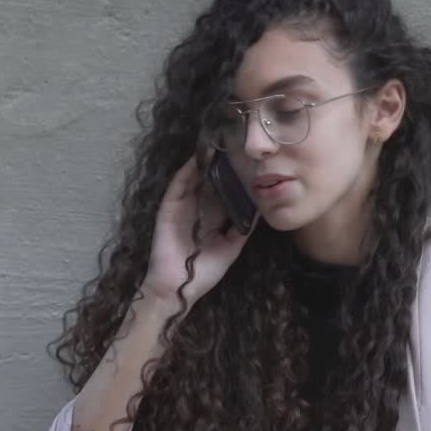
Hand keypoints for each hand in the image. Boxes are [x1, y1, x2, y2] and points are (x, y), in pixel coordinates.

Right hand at [141, 155, 251, 308]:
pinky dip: (188, 170)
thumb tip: (260, 209)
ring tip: (220, 143)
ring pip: (196, 178)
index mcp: (214, 217)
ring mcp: (184, 205)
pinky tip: (199, 157)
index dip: (237, 178)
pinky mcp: (170, 206)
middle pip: (212, 180)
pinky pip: (179, 184)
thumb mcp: (231, 248)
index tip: (251, 161)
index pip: (227, 192)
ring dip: (206, 162)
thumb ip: (244, 229)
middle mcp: (199, 207)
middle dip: (223, 164)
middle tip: (237, 144)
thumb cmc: (204, 272)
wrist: (178, 286)